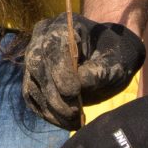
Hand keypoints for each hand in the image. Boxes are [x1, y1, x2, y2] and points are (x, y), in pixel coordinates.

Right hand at [21, 13, 147, 129]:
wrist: (110, 57)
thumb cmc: (115, 54)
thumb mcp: (115, 61)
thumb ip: (99, 70)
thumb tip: (80, 83)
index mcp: (64, 25)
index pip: (53, 46)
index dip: (60, 70)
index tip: (74, 92)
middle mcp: (42, 38)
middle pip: (37, 65)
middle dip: (53, 93)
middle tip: (73, 112)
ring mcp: (34, 58)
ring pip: (32, 84)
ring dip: (50, 108)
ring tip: (72, 122)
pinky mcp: (33, 77)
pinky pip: (32, 97)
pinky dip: (46, 113)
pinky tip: (64, 122)